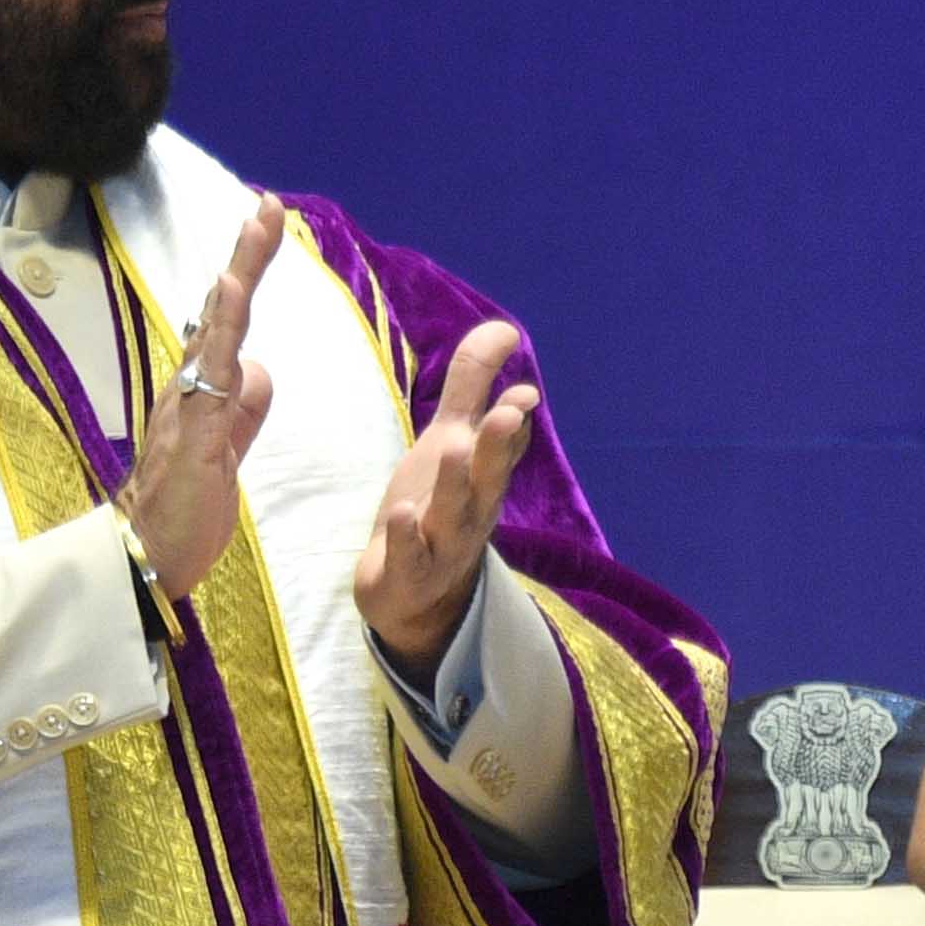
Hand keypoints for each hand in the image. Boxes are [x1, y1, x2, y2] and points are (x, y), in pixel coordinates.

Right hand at [121, 196, 281, 604]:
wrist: (145, 559)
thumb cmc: (182, 512)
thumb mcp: (226, 453)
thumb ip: (242, 413)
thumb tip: (259, 370)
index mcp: (200, 392)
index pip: (228, 324)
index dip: (247, 276)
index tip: (267, 228)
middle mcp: (187, 388)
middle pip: (222, 312)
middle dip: (246, 258)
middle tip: (268, 206)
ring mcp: (186, 407)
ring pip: (215, 332)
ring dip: (237, 280)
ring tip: (256, 229)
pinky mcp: (191, 435)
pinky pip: (208, 377)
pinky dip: (219, 336)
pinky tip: (230, 300)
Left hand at [360, 317, 542, 679]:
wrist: (414, 596)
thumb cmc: (435, 507)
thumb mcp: (451, 440)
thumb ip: (473, 386)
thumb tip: (506, 329)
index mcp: (482, 478)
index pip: (505, 447)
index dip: (512, 421)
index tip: (523, 393)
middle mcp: (471, 510)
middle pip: (488, 478)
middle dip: (498, 446)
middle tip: (509, 412)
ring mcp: (441, 545)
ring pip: (453, 514)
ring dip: (455, 483)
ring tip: (453, 447)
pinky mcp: (407, 575)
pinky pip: (409, 557)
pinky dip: (406, 537)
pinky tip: (401, 511)